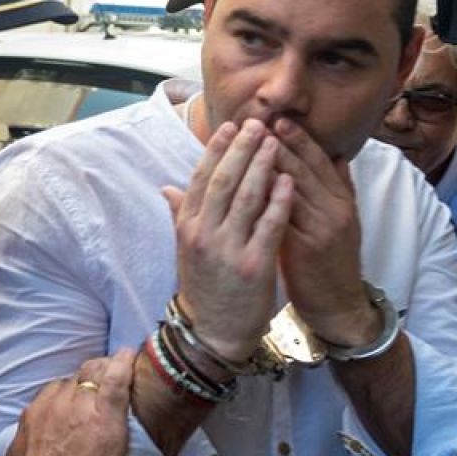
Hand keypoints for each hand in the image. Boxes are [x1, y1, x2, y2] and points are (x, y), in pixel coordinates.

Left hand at [6, 350, 135, 455]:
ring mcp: (47, 407)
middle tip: (109, 372)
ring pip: (66, 379)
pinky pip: (46, 393)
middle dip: (102, 368)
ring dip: (77, 384)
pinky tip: (60, 407)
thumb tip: (120, 414)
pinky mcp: (28, 415)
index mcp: (103, 418)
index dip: (124, 360)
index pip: (116, 374)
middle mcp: (75, 405)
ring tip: (84, 395)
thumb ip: (117, 423)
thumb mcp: (116, 449)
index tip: (129, 353)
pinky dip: (56, 396)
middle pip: (90, 369)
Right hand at [167, 119, 293, 361]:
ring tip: (275, 142)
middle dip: (242, 149)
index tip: (231, 127)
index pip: (201, 178)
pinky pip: (269, 225)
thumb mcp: (186, 250)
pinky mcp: (253, 266)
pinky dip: (278, 199)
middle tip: (258, 124)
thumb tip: (167, 187)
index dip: (217, 150)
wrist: (214, 333)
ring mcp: (228, 250)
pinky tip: (288, 179)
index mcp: (188, 227)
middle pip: (223, 181)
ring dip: (261, 165)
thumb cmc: (204, 287)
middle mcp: (204, 235)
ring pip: (246, 197)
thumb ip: (180, 215)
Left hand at [271, 118, 380, 346]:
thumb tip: (335, 155)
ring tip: (249, 142)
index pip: (318, 159)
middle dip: (281, 142)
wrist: (338, 306)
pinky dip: (267, 197)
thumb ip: (337, 188)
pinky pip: (284, 214)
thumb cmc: (330, 261)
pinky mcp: (309, 246)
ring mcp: (324, 226)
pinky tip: (247, 183)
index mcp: (341, 200)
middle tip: (258, 120)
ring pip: (294, 185)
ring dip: (271, 162)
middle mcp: (336, 209)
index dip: (298, 137)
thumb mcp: (341, 220)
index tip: (275, 117)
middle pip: (305, 166)